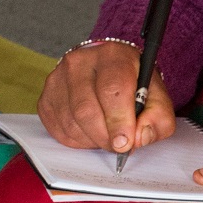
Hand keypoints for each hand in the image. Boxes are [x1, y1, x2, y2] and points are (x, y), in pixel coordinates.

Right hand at [40, 39, 177, 153]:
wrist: (106, 71)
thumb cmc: (132, 83)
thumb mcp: (156, 95)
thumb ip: (158, 117)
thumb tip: (139, 137)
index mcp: (111, 55)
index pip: (111, 89)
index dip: (118, 120)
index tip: (125, 143)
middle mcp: (79, 62)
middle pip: (86, 109)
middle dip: (104, 136)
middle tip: (119, 146)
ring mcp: (57, 79)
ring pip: (71, 122)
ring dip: (92, 139)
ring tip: (108, 137)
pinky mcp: (45, 97)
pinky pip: (58, 129)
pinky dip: (78, 140)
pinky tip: (92, 133)